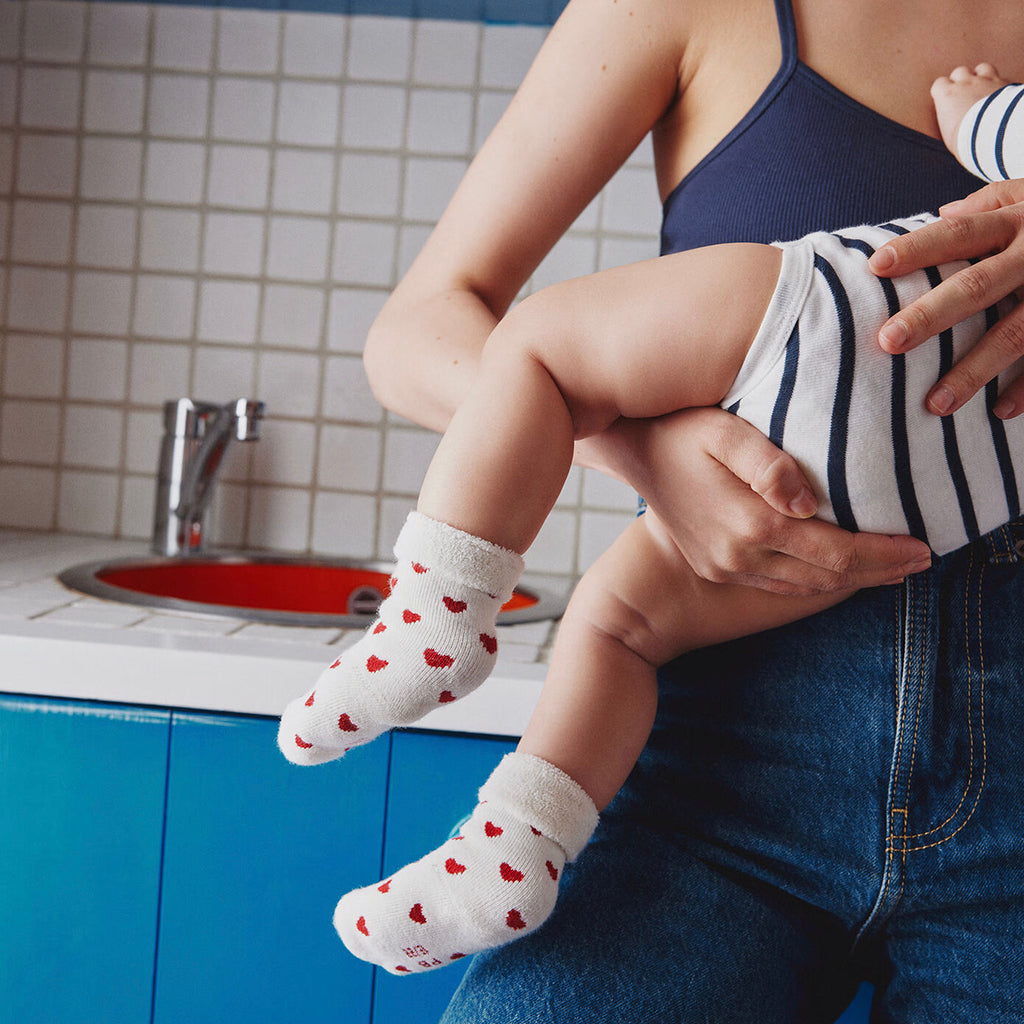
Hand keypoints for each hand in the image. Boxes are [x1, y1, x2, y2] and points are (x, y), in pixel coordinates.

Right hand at [594, 409, 932, 596]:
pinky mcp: (717, 566)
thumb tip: (810, 504)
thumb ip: (768, 466)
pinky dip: (818, 584)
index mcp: (751, 525)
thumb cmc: (681, 430)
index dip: (883, 554)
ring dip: (852, 582)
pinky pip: (780, 586)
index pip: (836, 552)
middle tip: (921, 561)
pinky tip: (837, 573)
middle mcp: (740, 557)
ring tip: (891, 570)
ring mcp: (727, 567)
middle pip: (827, 577)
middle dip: (879, 572)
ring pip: (805, 587)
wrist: (633, 454)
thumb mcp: (723, 432)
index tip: (923, 548)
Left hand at [868, 179, 1023, 417]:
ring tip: (935, 404)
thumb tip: (940, 213)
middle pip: (979, 285)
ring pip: (1018, 333)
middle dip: (932, 315)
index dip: (919, 247)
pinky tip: (1001, 413)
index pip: (960, 231)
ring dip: (976, 370)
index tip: (875, 266)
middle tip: (887, 342)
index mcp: (1021, 219)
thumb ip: (990, 203)